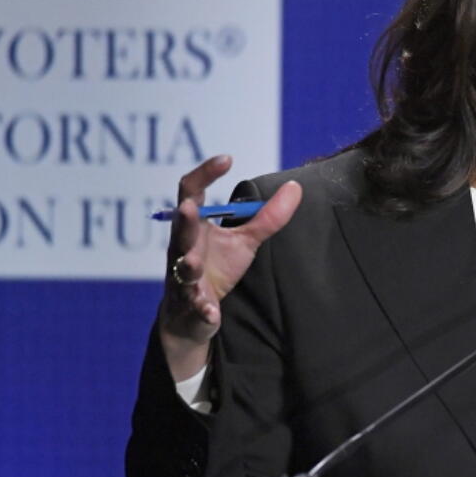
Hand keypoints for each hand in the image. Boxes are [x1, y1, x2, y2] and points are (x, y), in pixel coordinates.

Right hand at [158, 155, 300, 380]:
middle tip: (189, 207)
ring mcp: (183, 279)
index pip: (190, 192)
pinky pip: (195, 307)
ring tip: (194, 263)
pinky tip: (211, 313)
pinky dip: (203, 309)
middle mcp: (183, 249)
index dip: (205, 174)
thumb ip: (267, 217)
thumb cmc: (217, 269)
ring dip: (189, 265)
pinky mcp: (190, 306)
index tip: (227, 159)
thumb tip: (295, 186)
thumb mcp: (245, 241)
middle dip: (184, 220)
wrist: (193, 317)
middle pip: (180, 230)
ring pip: (182, 270)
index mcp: (194, 227)